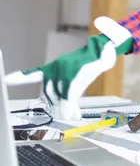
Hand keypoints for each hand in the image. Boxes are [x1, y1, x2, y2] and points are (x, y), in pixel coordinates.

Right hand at [5, 17, 132, 120]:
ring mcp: (53, 68)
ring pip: (48, 92)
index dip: (67, 106)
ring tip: (64, 113)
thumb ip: (102, 63)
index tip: (71, 117)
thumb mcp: (104, 61)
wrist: (96, 48)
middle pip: (55, 95)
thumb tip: (97, 71)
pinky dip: (20, 77)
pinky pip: (33, 75)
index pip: (66, 92)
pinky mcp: (49, 70)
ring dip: (54, 104)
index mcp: (72, 67)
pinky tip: (7, 79)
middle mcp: (59, 67)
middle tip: (70, 117)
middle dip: (62, 108)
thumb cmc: (101, 56)